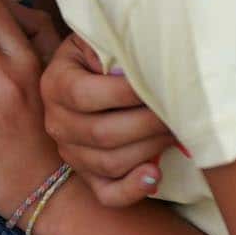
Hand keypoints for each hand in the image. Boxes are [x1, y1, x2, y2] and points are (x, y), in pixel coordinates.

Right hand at [39, 34, 181, 208]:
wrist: (91, 76)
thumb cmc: (106, 55)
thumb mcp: (101, 40)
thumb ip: (115, 47)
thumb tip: (144, 63)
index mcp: (55, 84)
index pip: (85, 95)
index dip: (126, 93)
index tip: (160, 82)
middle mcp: (56, 122)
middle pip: (103, 133)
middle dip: (150, 123)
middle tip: (180, 110)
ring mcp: (70, 152)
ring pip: (110, 162)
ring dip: (150, 148)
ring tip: (176, 131)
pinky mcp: (87, 175)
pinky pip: (108, 194)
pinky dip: (133, 189)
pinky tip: (155, 173)